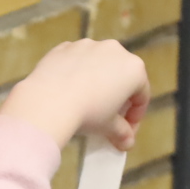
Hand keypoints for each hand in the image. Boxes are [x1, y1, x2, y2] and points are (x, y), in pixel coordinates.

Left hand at [0, 38, 149, 149]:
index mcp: (133, 68)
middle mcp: (114, 50)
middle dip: (117, 96)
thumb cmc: (86, 113)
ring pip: (97, 65)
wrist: (48, 102)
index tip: (126, 130)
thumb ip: (122, 132)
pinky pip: (75, 61)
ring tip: (85, 103)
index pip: (141, 95)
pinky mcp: (64, 47)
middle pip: (121, 76)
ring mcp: (87, 45)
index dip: (135, 116)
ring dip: (95, 82)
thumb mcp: (109, 127)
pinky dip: (74, 74)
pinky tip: (67, 91)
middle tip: (107, 117)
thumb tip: (126, 142)